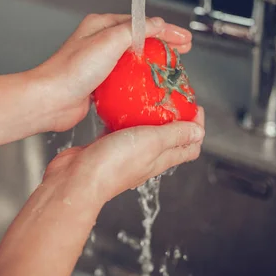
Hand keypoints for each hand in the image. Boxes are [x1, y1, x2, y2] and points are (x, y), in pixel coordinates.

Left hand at [32, 14, 192, 131]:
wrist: (50, 101)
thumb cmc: (72, 71)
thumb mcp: (109, 42)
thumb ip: (135, 30)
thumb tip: (157, 23)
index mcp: (102, 26)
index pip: (141, 22)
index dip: (166, 29)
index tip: (184, 38)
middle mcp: (100, 42)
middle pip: (139, 40)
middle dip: (164, 45)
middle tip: (184, 52)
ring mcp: (99, 64)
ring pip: (133, 61)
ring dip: (153, 64)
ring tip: (171, 70)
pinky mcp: (99, 84)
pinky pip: (125, 80)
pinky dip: (140, 82)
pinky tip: (150, 89)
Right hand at [42, 106, 204, 205]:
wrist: (76, 179)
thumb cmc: (114, 163)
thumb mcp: (152, 142)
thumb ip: (175, 135)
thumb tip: (199, 132)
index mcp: (161, 159)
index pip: (190, 147)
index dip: (197, 127)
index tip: (195, 106)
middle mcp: (146, 159)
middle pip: (169, 139)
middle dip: (175, 118)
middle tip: (171, 97)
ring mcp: (125, 154)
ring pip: (143, 133)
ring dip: (148, 116)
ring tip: (147, 96)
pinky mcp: (105, 148)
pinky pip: (119, 130)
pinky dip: (123, 117)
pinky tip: (118, 105)